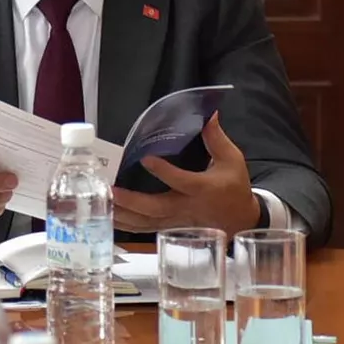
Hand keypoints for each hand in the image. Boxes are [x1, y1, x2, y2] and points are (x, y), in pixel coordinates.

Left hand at [112, 113, 263, 235]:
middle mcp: (186, 207)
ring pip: (146, 223)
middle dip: (132, 201)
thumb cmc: (235, 187)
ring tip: (103, 203)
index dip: (163, 171)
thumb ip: (216, 138)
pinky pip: (145, 230)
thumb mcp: (232, 160)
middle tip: (110, 189)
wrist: (240, 220)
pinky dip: (127, 226)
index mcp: (202, 188)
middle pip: (156, 208)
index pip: (181, 180)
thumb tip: (207, 114)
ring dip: (123, 215)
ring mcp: (176, 221)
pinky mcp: (170, 228)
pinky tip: (110, 217)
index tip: (146, 159)